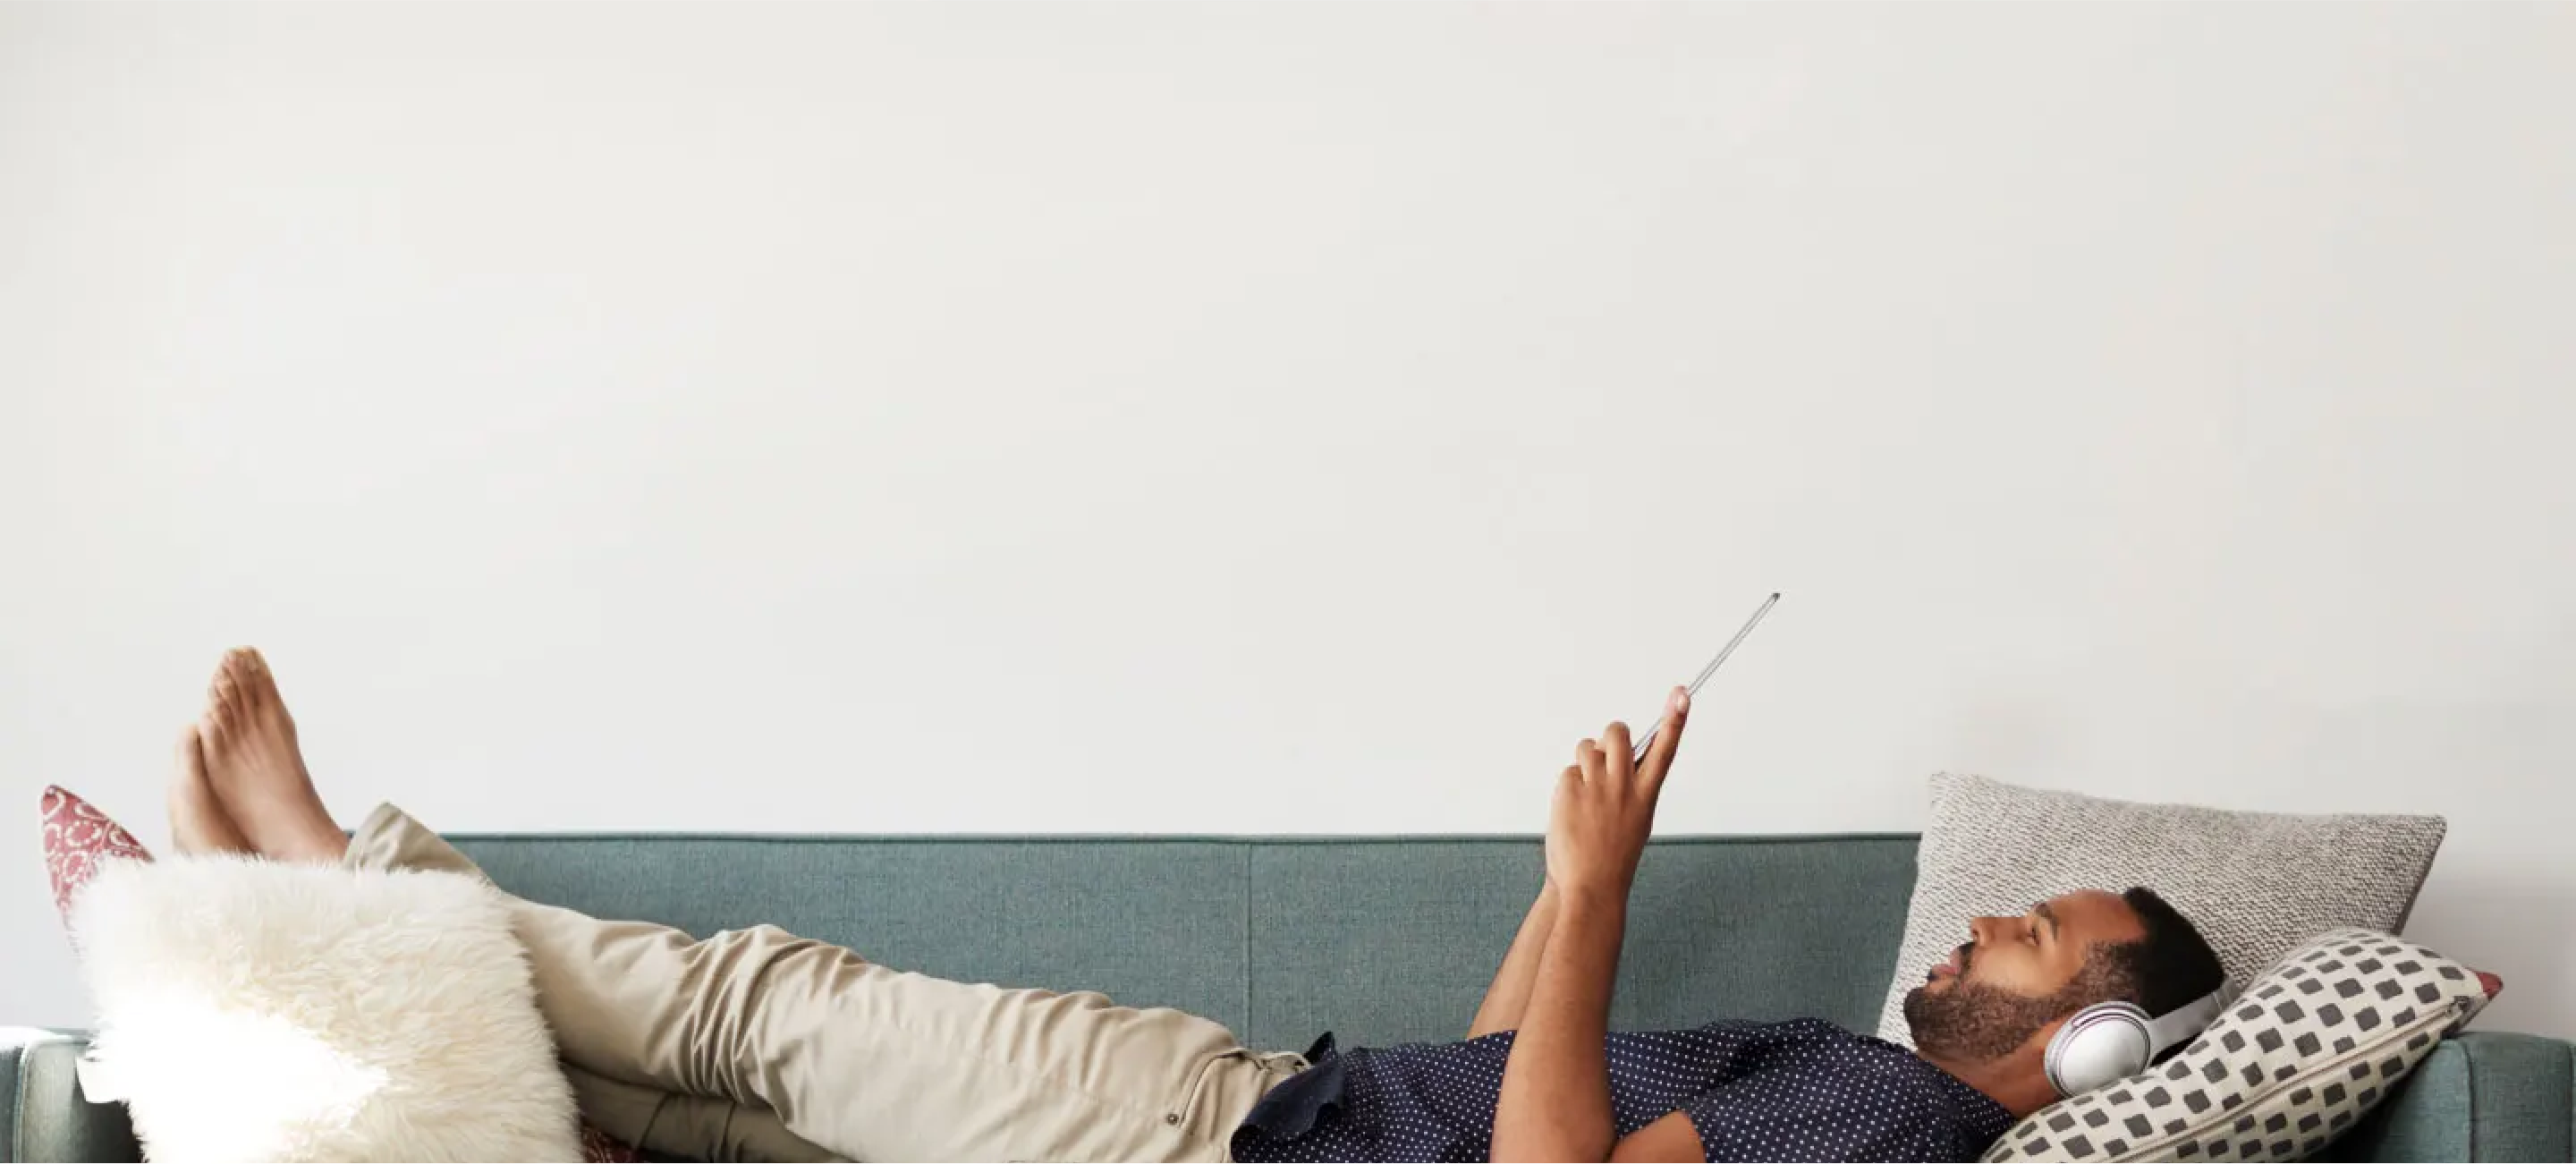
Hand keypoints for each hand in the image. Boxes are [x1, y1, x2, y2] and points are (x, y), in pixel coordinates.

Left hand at [1544, 686, 1688, 896]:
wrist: (1588, 885)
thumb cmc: (1611, 855)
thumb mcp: (1634, 819)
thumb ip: (1629, 785)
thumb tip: (1612, 752)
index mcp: (1645, 795)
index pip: (1664, 749)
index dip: (1674, 719)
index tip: (1682, 693)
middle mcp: (1623, 787)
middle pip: (1617, 733)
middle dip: (1610, 736)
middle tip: (1604, 755)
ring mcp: (1596, 787)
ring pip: (1588, 748)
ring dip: (1585, 761)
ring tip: (1587, 793)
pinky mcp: (1570, 790)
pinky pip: (1568, 771)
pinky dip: (1569, 785)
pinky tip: (1573, 809)